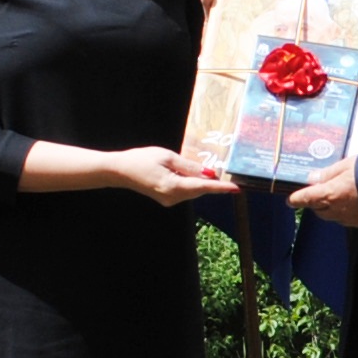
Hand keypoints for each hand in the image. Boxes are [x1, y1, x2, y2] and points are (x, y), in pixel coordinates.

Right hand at [115, 147, 238, 205]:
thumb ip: (189, 166)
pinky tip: (187, 173)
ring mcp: (169, 200)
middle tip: (224, 174)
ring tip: (200, 169)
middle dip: (212, 182)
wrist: (120, 171)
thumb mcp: (168, 157)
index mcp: (173, 186)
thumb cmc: (141, 159)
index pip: (203, 187)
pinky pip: (185, 191)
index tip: (236, 189)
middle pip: (200, 190)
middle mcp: (173, 197)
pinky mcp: (166, 199)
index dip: (221, 188)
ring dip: (200, 182)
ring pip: (193, 191)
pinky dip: (190, 183)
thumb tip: (208, 173)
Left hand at [291, 160, 357, 227]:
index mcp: (330, 195)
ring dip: (329, 208)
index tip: (290, 200)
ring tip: (336, 196)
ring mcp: (349, 219)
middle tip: (317, 193)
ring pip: (331, 216)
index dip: (296, 199)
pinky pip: (346, 219)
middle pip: (318, 210)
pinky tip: (351, 203)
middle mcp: (336, 210)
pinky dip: (343, 212)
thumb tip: (312, 178)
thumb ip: (328, 173)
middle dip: (314, 203)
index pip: (306, 199)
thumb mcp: (348, 165)